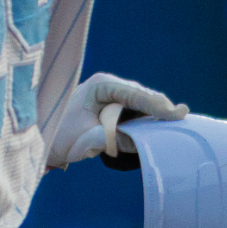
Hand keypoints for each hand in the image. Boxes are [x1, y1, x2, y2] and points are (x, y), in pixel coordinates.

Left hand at [45, 72, 188, 168]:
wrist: (44, 140)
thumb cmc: (61, 137)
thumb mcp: (89, 139)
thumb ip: (116, 139)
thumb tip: (143, 142)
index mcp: (100, 85)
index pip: (134, 93)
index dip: (155, 104)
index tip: (174, 113)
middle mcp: (109, 85)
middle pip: (142, 96)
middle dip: (160, 108)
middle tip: (181, 116)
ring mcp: (114, 94)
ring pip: (143, 103)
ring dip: (155, 114)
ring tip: (176, 120)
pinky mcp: (116, 106)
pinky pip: (137, 111)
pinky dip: (148, 119)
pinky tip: (161, 125)